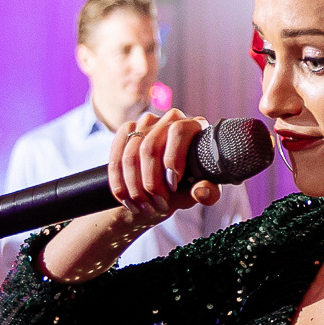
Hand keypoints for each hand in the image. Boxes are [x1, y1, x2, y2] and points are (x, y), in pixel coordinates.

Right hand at [106, 110, 220, 226]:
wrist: (166, 185)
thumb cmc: (188, 185)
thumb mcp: (200, 191)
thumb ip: (208, 193)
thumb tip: (201, 191)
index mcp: (194, 126)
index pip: (178, 132)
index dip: (172, 160)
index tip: (172, 187)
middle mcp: (170, 117)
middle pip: (150, 147)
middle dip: (151, 182)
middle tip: (157, 205)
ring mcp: (147, 121)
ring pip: (130, 154)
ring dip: (134, 187)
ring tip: (144, 207)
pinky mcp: (127, 129)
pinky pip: (115, 156)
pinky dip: (118, 182)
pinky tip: (126, 199)